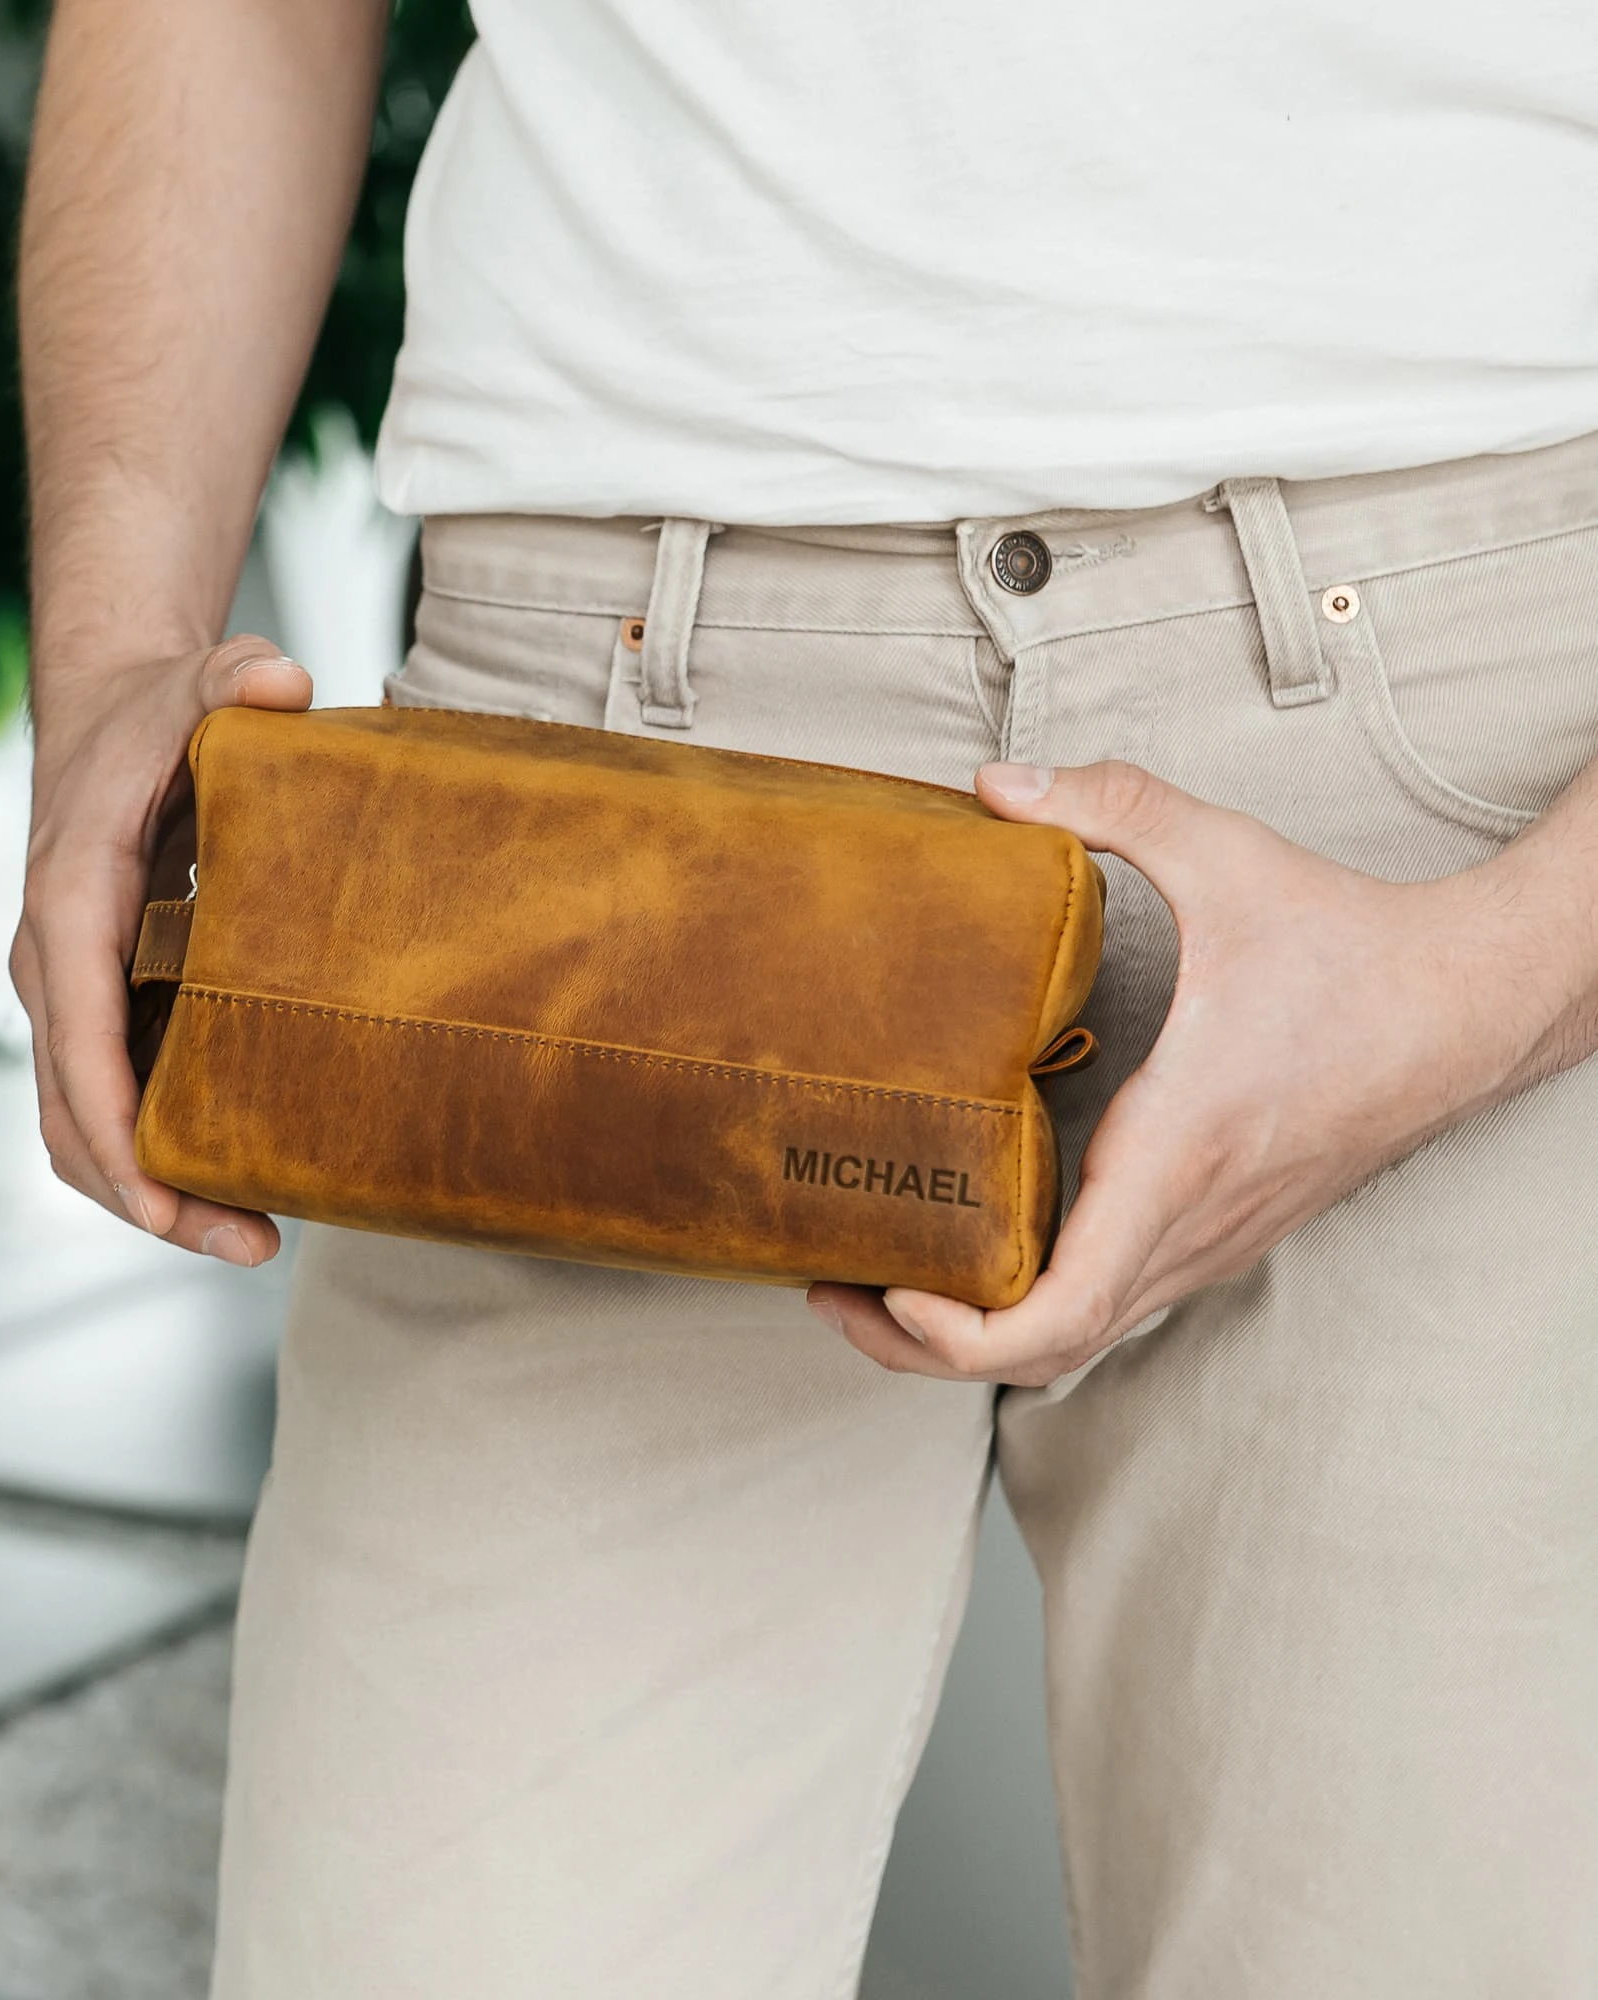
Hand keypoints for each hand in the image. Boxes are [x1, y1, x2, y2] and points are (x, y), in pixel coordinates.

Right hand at [12, 634, 312, 1263]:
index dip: (112, 1125)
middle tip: (247, 1243)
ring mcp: (68, 996)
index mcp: (69, 901)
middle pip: (71, 1113)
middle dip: (144, 1193)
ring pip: (78, 1127)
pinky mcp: (96, 1010)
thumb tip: (284, 681)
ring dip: (147, 1193)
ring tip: (250, 1237)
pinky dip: (153, 1156)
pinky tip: (236, 1181)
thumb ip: (237, 674)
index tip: (160, 1198)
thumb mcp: (197, 680)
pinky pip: (106, 1104)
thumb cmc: (154, 712)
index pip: (77, 1036)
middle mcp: (51, 964)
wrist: (105, 718)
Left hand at [810, 759, 1573, 1386]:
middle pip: (1045, 1352)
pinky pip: (1110, 1301)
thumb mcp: (1225, 856)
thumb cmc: (1353, 944)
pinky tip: (971, 1247)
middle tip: (829, 1289)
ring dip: (972, 1333)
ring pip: (1079, 1339)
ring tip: (876, 1277)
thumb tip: (992, 783)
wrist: (1472, 1001)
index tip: (880, 1288)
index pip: (1062, 1309)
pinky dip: (1029, 1304)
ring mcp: (1208, 1239)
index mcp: (1175, 1154)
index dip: (955, 1333)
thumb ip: (1108, 807)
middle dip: (923, 1345)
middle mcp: (1190, 1221)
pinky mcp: (1217, 1230)